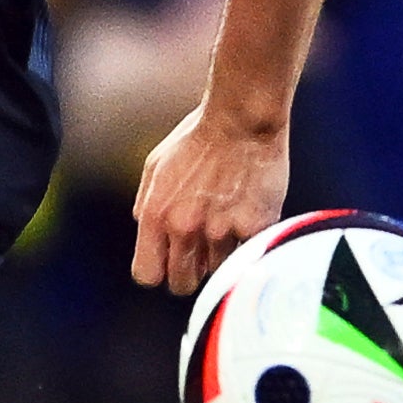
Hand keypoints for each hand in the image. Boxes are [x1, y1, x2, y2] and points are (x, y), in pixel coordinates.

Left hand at [131, 104, 288, 293]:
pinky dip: (249, 245)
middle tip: (202, 252)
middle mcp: (185, 228)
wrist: (242, 118)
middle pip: (182, 284)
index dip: (160, 270)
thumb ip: (147, 207)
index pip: (147, 274)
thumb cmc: (200, 135)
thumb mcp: (155, 167)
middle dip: (190, 272)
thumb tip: (148, 233)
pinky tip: (249, 220)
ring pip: (218, 271)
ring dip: (222, 255)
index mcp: (156, 215)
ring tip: (229, 223)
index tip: (171, 261)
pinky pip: (249, 256)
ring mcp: (221, 230)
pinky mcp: (254, 227)